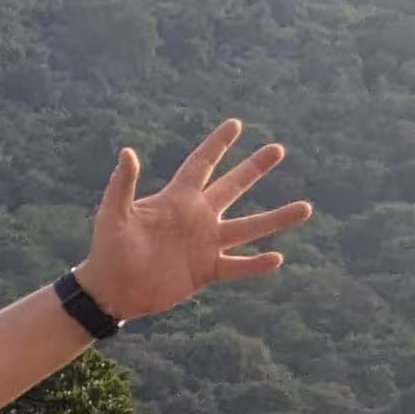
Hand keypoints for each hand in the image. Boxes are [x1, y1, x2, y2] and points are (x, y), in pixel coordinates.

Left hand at [76, 121, 310, 321]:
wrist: (113, 289)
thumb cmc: (108, 249)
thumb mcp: (113, 214)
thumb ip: (122, 185)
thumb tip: (127, 152)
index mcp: (176, 199)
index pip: (202, 164)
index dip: (217, 144)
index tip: (236, 124)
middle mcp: (197, 217)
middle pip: (233, 187)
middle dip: (254, 168)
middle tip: (278, 149)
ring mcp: (205, 243)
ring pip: (249, 227)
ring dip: (277, 219)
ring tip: (306, 207)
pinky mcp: (207, 270)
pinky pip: (238, 266)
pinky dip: (256, 264)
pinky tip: (277, 258)